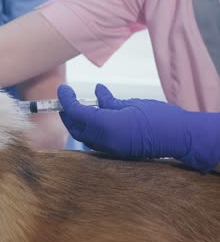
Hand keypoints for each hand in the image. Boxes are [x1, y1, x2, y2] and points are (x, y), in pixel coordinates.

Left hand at [58, 84, 219, 172]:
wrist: (181, 138)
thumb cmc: (160, 118)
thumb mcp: (131, 104)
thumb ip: (109, 101)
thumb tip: (96, 91)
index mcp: (107, 125)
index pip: (76, 112)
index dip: (66, 100)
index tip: (62, 89)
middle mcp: (105, 140)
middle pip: (75, 128)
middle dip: (67, 114)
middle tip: (65, 99)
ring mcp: (110, 149)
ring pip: (83, 137)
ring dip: (76, 123)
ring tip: (77, 108)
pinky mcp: (115, 153)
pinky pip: (94, 142)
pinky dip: (88, 130)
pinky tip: (93, 119)